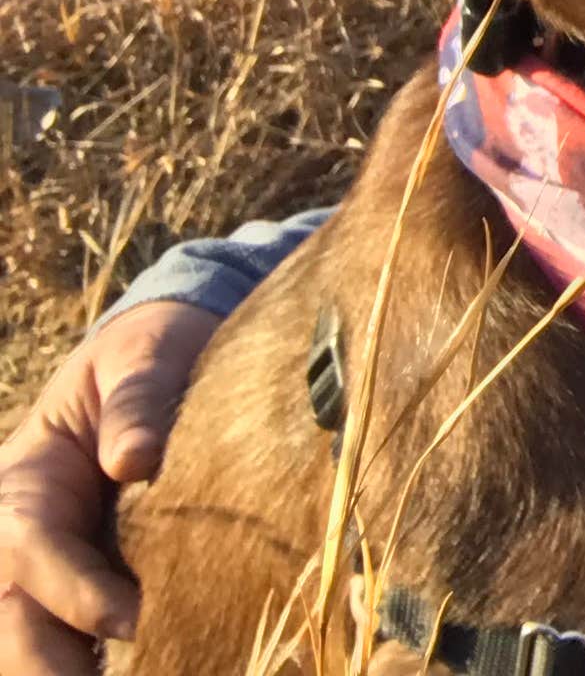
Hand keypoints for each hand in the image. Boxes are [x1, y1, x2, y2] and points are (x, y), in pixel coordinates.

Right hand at [0, 302, 221, 675]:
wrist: (158, 356)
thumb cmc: (149, 352)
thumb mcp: (145, 356)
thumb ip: (138, 402)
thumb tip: (135, 462)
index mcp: (23, 483)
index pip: (27, 550)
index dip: (73, 592)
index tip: (130, 620)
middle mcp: (18, 535)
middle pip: (10, 619)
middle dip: (50, 665)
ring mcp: (44, 568)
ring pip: (25, 642)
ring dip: (64, 672)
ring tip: (147, 670)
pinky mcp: (80, 588)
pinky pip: (68, 639)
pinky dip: (87, 662)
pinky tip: (146, 665)